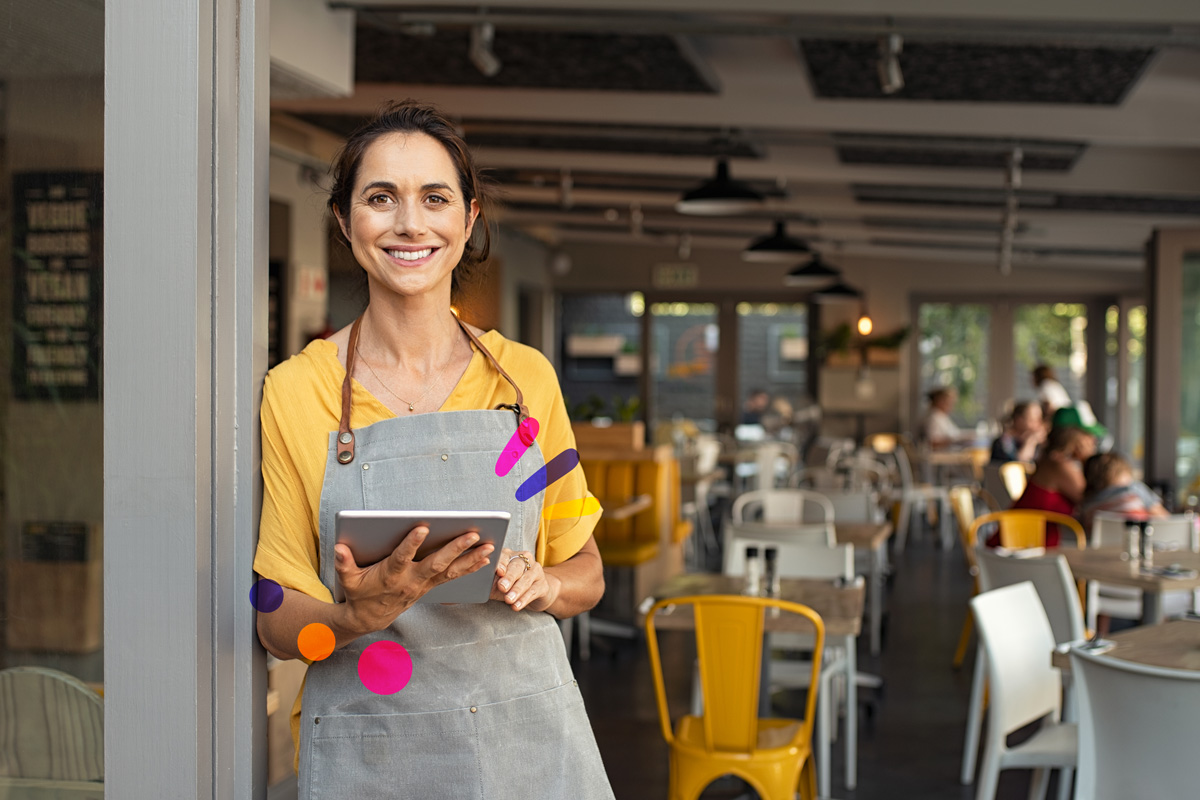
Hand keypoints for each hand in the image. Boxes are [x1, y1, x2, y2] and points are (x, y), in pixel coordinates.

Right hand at [334, 526, 493, 634]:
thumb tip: (339, 548)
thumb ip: (344, 563)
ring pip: (451, 570)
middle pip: (436, 563)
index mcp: (391, 575)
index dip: (411, 543)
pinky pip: (454, 576)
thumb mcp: (348, 579)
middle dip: (455, 548)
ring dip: (471, 558)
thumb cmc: (359, 593)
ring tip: (489, 546)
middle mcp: (411, 580)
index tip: (423, 527)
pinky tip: (485, 558)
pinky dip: (470, 567)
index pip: (402, 557)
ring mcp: (424, 584)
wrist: (370, 618)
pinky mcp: (431, 586)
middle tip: (472, 534)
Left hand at [492, 548, 559, 611]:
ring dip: (517, 590)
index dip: (502, 563)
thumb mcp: (497, 582)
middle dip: (509, 577)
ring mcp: (536, 571)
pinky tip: (517, 605)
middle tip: (502, 587)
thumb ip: (489, 580)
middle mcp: (524, 560)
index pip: (505, 556)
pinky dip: (524, 599)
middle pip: (517, 566)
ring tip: (509, 600)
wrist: (533, 593)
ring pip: (526, 579)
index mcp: (510, 555)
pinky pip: (533, 591)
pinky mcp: (543, 584)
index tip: (498, 572)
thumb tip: (478, 583)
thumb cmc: (510, 586)